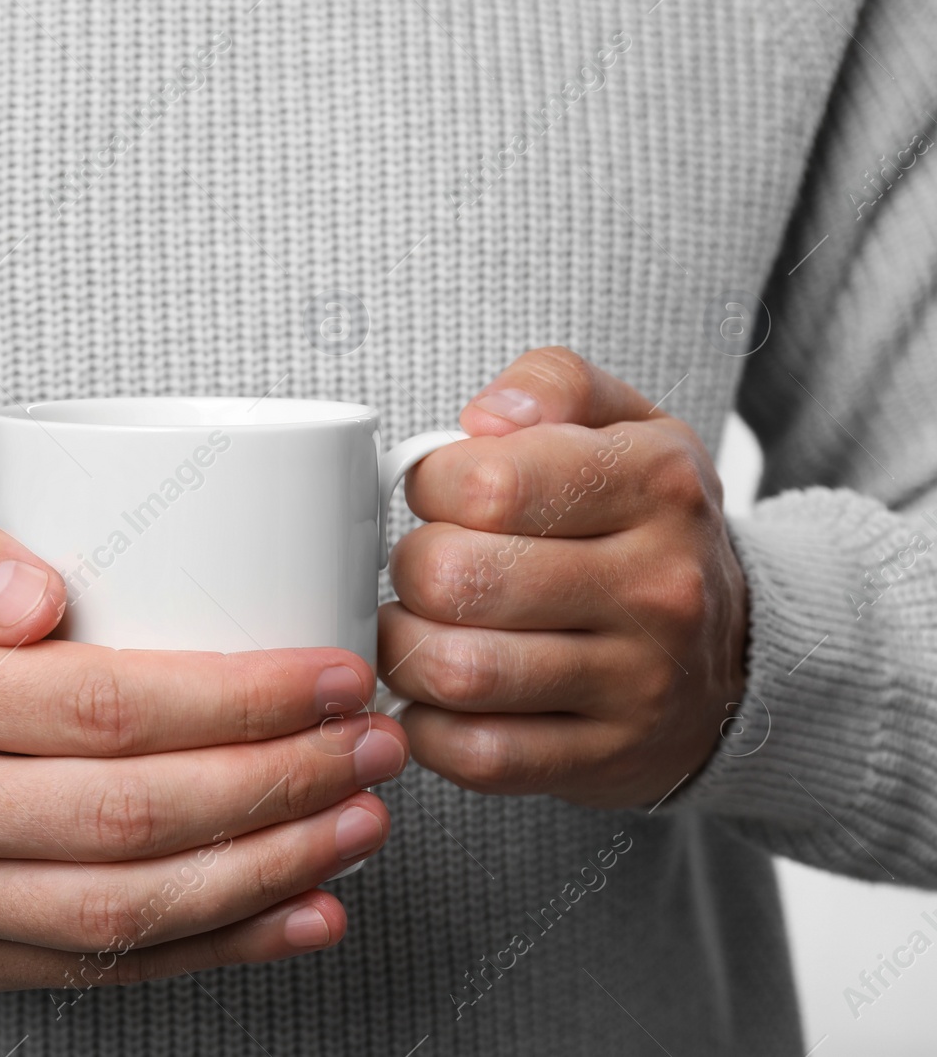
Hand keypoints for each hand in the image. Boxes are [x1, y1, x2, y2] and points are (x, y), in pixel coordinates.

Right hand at [0, 509, 408, 990]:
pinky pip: (112, 967)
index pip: (102, 704)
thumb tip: (41, 593)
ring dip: (271, 869)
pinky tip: (304, 911)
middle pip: (134, 812)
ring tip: (360, 821)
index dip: (237, 698)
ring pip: (133, 905)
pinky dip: (224, 946)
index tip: (329, 676)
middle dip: (280, 782)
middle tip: (370, 745)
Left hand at [382, 347, 748, 808]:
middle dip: (409, 569)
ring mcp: (637, 684)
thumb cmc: (647, 527)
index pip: (489, 483)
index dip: (430, 484)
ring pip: (459, 672)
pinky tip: (435, 694)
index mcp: (657, 484)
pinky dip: (427, 726)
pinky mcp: (605, 760)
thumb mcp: (626, 426)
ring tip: (416, 626)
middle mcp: (659, 587)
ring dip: (405, 648)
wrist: (742, 653)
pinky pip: (476, 754)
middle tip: (424, 566)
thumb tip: (484, 418)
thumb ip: (553, 386)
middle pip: (458, 580)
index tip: (440, 494)